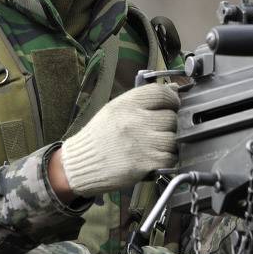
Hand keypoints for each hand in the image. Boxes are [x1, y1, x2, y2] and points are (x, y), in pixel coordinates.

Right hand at [56, 83, 179, 199]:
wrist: (77, 164)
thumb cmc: (99, 136)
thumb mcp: (115, 109)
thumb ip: (144, 100)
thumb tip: (174, 89)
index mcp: (127, 104)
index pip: (162, 93)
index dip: (172, 99)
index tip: (173, 106)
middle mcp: (135, 121)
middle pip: (171, 117)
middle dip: (169, 124)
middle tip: (159, 131)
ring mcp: (141, 143)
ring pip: (173, 138)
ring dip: (170, 143)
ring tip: (157, 145)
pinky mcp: (144, 163)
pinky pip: (170, 157)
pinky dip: (167, 158)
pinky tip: (156, 157)